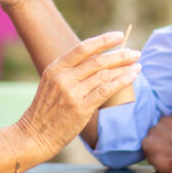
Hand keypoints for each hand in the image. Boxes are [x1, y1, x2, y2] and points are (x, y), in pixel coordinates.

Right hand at [16, 31, 141, 159]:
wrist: (34, 135)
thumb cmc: (46, 110)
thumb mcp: (52, 84)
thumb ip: (71, 72)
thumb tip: (99, 62)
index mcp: (55, 68)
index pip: (83, 48)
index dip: (103, 40)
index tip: (119, 36)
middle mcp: (63, 78)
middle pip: (97, 61)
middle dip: (120, 55)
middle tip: (135, 53)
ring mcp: (71, 93)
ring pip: (104, 75)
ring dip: (124, 69)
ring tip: (137, 66)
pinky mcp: (80, 108)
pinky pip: (105, 91)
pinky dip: (121, 82)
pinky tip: (132, 77)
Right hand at [143, 110, 171, 172]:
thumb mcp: (158, 165)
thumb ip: (153, 153)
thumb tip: (156, 150)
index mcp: (146, 142)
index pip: (151, 141)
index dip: (160, 143)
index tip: (167, 147)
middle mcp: (153, 129)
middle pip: (158, 130)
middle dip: (165, 134)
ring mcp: (166, 120)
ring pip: (169, 122)